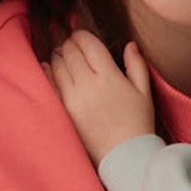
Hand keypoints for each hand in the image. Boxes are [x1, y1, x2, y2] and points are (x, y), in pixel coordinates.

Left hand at [47, 32, 154, 164]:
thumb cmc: (137, 124)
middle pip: (71, 53)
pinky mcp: (64, 111)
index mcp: (110, 76)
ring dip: (58, 55)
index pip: (89, 45)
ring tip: (60, 52)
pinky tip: (46, 66)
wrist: (124, 156)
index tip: (80, 34)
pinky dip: (47, 73)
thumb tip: (130, 45)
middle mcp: (89, 84)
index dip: (82, 35)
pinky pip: (50, 86)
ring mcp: (73, 98)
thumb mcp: (144, 92)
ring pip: (58, 66)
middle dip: (69, 43)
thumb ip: (137, 65)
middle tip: (69, 41)